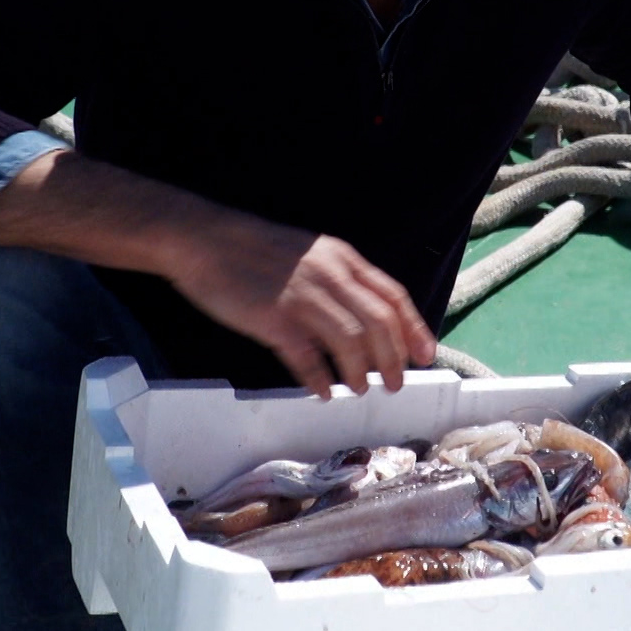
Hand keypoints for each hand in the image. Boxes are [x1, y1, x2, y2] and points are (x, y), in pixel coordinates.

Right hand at [168, 217, 437, 397]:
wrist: (204, 240)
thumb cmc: (253, 249)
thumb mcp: (309, 254)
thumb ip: (337, 280)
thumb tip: (362, 319)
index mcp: (342, 258)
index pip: (392, 296)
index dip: (414, 328)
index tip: (426, 354)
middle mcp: (330, 276)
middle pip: (379, 323)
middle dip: (394, 359)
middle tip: (396, 383)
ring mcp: (302, 297)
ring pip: (351, 342)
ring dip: (360, 372)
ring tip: (360, 390)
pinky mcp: (274, 319)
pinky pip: (308, 357)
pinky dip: (320, 378)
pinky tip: (323, 391)